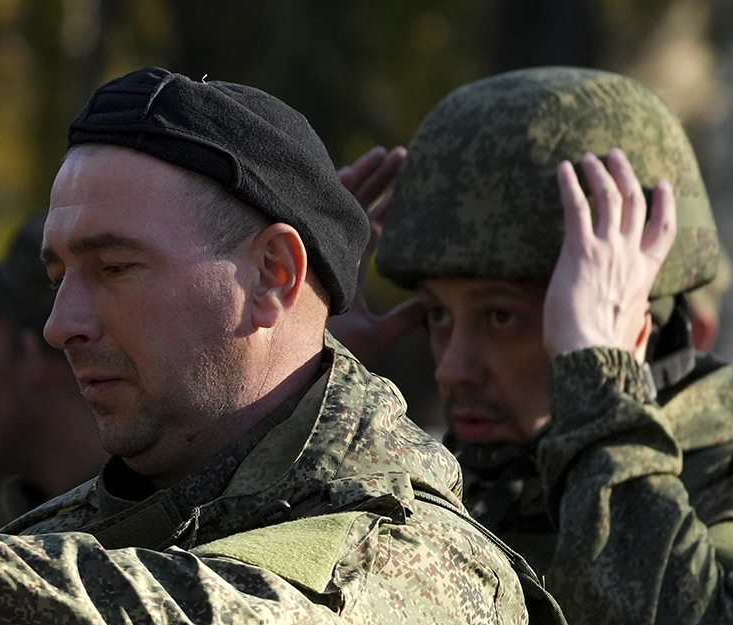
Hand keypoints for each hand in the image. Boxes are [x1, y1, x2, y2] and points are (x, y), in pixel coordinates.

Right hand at [325, 145, 424, 364]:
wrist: (297, 360)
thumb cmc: (334, 351)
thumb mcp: (379, 333)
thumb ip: (406, 318)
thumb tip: (435, 302)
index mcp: (351, 269)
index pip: (376, 230)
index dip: (393, 207)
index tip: (412, 182)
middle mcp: (334, 254)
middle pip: (361, 208)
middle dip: (381, 181)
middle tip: (403, 154)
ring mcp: (318, 248)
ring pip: (343, 204)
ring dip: (364, 177)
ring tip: (386, 154)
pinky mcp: (304, 249)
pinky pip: (320, 213)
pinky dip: (333, 193)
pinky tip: (348, 170)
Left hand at [542, 149, 676, 356]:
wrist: (589, 351)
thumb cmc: (603, 349)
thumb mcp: (630, 332)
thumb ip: (638, 322)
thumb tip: (643, 323)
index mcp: (645, 273)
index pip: (664, 229)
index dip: (664, 202)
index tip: (661, 183)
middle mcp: (630, 255)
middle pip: (636, 202)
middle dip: (626, 175)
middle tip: (615, 156)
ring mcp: (608, 249)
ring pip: (609, 198)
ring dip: (599, 173)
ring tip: (588, 157)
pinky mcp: (580, 250)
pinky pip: (577, 207)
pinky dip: (571, 185)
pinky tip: (562, 170)